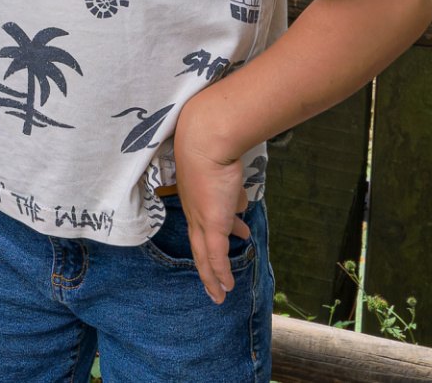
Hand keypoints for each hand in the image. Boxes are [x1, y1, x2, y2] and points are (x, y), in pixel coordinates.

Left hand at [170, 104, 250, 305]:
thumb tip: (238, 204)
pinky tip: (227, 286)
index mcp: (193, 198)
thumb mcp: (224, 174)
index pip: (200, 224)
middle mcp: (193, 211)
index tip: (222, 244)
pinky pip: (216, 257)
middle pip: (198, 246)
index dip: (209, 237)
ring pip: (205, 256)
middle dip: (206, 265)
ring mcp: (201, 219)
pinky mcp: (212, 225)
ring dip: (213, 276)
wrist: (206, 141)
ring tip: (220, 290)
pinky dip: (220, 273)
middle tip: (213, 280)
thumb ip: (230, 192)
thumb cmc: (214, 148)